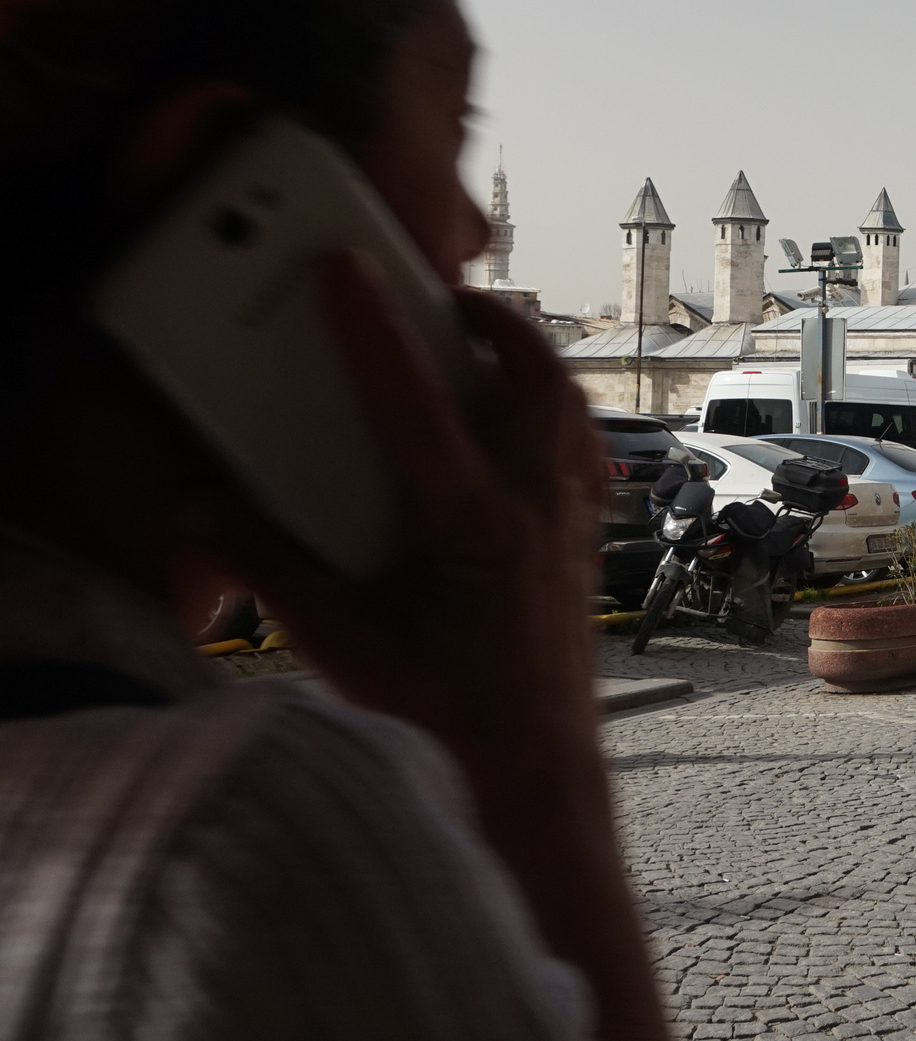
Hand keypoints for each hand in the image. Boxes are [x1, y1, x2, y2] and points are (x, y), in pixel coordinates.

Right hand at [202, 255, 700, 1040]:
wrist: (533, 773)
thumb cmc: (441, 713)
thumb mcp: (334, 639)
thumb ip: (265, 565)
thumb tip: (203, 508)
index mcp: (464, 516)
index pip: (407, 394)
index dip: (368, 324)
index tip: (344, 267)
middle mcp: (531, 502)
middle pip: (527, 369)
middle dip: (485, 315)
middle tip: (435, 292)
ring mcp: (570, 517)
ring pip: (567, 401)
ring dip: (528, 357)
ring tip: (483, 337)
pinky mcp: (588, 539)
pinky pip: (586, 447)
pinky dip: (558, 413)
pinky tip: (532, 421)